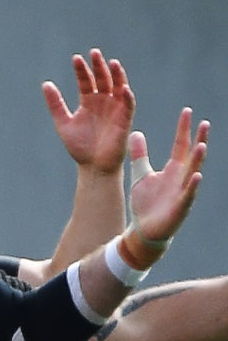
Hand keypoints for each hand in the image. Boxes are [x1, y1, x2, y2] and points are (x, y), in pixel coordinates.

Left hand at [44, 49, 133, 175]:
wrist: (92, 166)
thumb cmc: (79, 146)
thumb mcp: (63, 122)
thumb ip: (55, 104)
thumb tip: (46, 83)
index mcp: (88, 102)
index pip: (86, 81)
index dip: (82, 70)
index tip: (76, 58)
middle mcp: (103, 102)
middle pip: (103, 79)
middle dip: (99, 66)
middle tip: (94, 52)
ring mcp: (115, 109)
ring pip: (118, 87)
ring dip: (116, 75)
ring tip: (111, 62)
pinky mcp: (124, 120)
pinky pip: (128, 105)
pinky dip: (127, 96)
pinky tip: (123, 87)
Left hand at [127, 108, 209, 244]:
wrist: (143, 229)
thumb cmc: (146, 202)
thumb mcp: (140, 173)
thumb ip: (140, 154)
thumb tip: (135, 132)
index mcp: (173, 169)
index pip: (181, 145)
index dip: (184, 129)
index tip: (187, 111)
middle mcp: (181, 178)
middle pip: (192, 155)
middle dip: (199, 140)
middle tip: (204, 122)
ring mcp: (182, 192)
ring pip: (193, 173)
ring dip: (198, 160)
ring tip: (202, 145)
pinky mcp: (180, 207)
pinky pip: (188, 194)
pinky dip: (192, 186)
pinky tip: (196, 175)